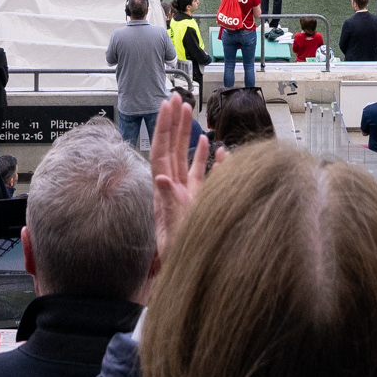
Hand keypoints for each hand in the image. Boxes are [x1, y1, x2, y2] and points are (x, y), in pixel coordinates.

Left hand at [149, 93, 215, 256]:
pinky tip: (216, 147)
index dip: (164, 128)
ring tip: (191, 114)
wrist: (191, 277)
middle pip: (172, 150)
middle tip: (176, 98)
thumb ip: (170, 203)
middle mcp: (175, 190)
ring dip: (189, 136)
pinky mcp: (202, 204)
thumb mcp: (175, 230)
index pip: (162, 153)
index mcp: (166, 192)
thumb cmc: (181, 258)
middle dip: (174, 123)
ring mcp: (189, 195)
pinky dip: (209, 160)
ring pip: (187, 160)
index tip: (166, 106)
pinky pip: (204, 177)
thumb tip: (160, 178)